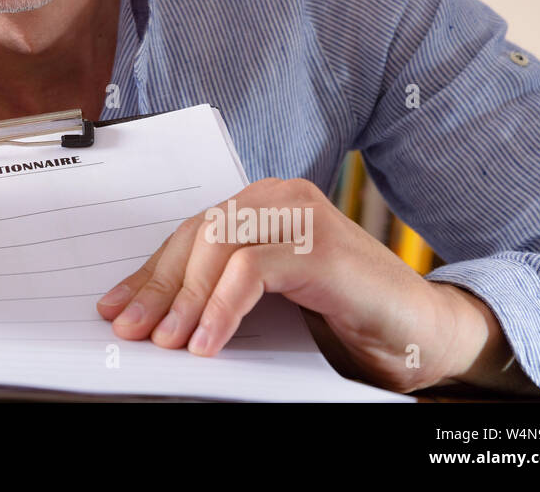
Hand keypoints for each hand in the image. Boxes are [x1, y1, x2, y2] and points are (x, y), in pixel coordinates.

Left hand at [95, 176, 482, 392]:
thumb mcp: (268, 299)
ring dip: (185, 300)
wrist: (423, 333)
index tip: (116, 306)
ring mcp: (302, 215)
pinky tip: (206, 342)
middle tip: (131, 329)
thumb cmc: (344, 316)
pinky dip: (222, 309)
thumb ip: (222, 290)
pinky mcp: (319, 244)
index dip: (152, 271)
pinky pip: (251, 271)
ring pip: (218, 248)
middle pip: (198, 235)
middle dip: (159, 286)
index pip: (192, 233)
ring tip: (166, 342)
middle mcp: (281, 197)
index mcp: (264, 203)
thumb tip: (154, 313)